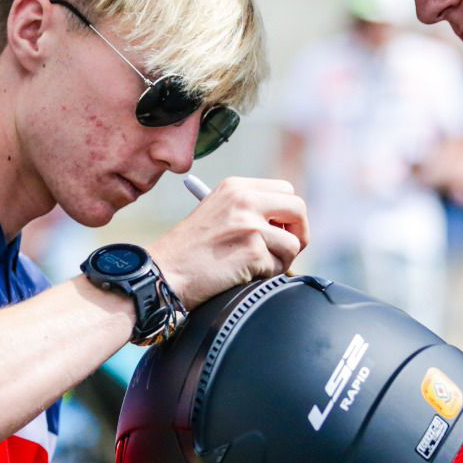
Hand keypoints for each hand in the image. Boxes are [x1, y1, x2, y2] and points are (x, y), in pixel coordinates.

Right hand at [147, 177, 307, 308]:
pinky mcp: (253, 251)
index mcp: (236, 186)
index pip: (286, 190)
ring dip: (280, 260)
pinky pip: (280, 266)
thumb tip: (288, 223)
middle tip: (284, 250)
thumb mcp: (217, 212)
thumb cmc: (188, 250)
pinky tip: (242, 275)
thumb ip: (250, 209)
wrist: (164, 273)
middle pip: (298, 209)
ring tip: (254, 266)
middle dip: (298, 233)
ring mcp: (249, 224)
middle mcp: (244, 199)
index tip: (281, 230)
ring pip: (293, 243)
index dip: (288, 213)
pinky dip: (266, 276)